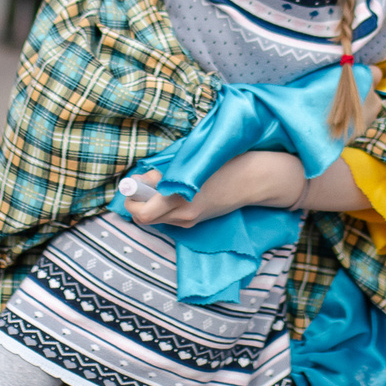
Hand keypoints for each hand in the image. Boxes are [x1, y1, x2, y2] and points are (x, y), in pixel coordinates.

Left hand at [121, 152, 303, 226]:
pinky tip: (175, 191)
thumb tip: (140, 181)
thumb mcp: (189, 165)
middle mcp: (182, 216)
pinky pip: (168, 217)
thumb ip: (161, 176)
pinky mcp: (195, 221)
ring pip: (155, 218)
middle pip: (143, 218)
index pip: (141, 212)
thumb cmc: (223, 164)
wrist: (254, 180)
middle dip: (137, 201)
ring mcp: (189, 221)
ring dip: (150, 203)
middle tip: (145, 183)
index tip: (135, 181)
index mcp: (180, 201)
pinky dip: (163, 205)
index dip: (131, 197)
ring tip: (162, 183)